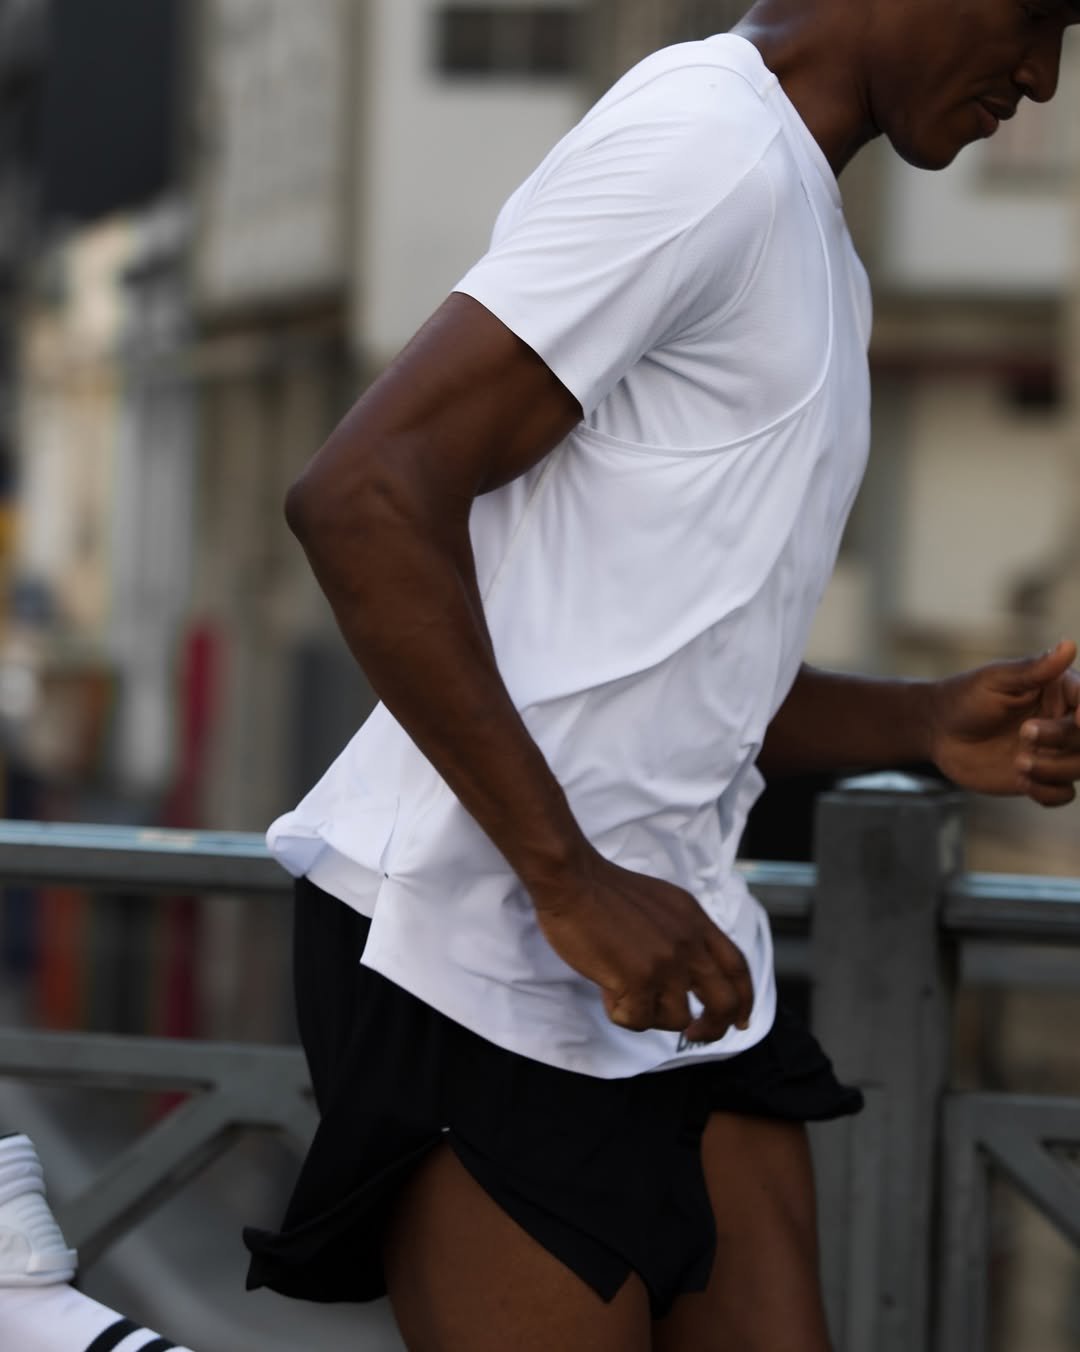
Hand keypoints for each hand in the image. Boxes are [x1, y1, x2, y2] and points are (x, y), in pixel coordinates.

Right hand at [529, 852, 753, 1042]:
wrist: (573, 881)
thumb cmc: (605, 890)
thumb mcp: (663, 903)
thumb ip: (682, 933)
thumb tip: (685, 972)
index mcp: (696, 922)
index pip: (737, 967)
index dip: (744, 999)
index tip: (741, 1021)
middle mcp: (688, 944)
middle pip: (723, 1001)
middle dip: (714, 1028)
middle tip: (695, 1034)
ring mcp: (665, 964)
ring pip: (677, 1018)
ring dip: (651, 1015)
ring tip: (624, 993)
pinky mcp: (638, 980)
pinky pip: (639, 1021)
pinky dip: (621, 1013)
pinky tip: (606, 991)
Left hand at [930, 639, 1079, 806]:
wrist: (936, 731)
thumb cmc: (964, 698)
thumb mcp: (996, 680)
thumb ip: (1034, 670)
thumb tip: (1069, 645)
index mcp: (1058, 690)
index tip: (1079, 720)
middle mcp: (1061, 720)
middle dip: (1060, 737)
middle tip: (1024, 733)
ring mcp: (1052, 750)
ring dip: (1054, 768)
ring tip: (1019, 763)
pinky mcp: (1040, 776)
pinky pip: (1063, 793)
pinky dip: (1049, 792)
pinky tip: (1023, 783)